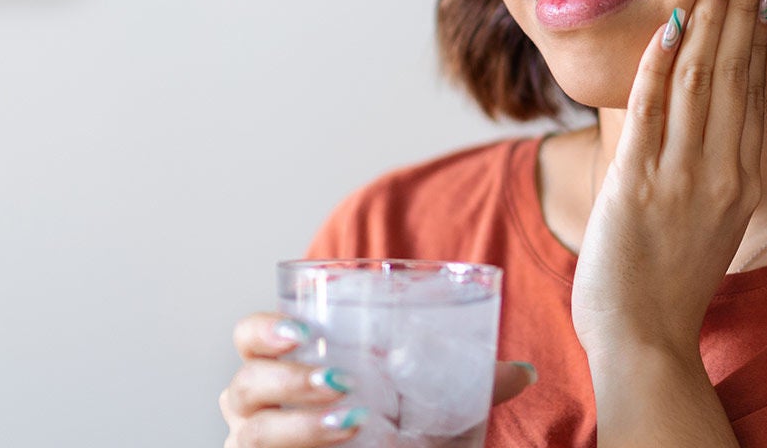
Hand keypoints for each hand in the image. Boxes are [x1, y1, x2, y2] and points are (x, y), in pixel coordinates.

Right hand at [220, 312, 536, 446]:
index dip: (263, 329)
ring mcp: (256, 446)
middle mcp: (257, 406)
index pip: (249, 336)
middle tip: (342, 384)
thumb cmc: (389, 429)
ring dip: (299, 426)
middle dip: (286, 381)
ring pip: (253, 433)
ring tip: (349, 419)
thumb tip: (524, 371)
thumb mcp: (425, 401)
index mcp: (284, 366)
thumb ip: (467, 382)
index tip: (303, 330)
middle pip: (242, 386)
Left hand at [571, 0, 766, 361]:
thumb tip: (710, 127)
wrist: (645, 339)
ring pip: (701, 79)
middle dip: (742, 5)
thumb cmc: (667, 285)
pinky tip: (670, 23)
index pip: (753, 87)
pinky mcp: (639, 186)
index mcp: (741, 178)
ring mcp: (681, 178)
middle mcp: (721, 172)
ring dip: (711, 17)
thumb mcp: (710, 223)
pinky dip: (661, 63)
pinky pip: (653, 111)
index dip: (759, 30)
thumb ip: (712, 171)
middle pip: (735, 71)